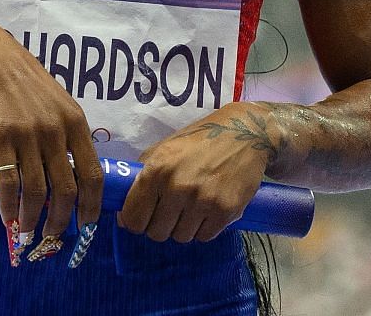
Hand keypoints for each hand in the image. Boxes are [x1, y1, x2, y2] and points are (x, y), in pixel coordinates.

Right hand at [0, 23, 102, 247]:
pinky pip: (8, 183)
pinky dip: (8, 207)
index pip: (92, 174)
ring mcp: (27, 135)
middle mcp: (55, 131)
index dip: (91, 206)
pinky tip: (8, 217)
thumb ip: (68, 135)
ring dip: (33, 220)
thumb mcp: (59, 103)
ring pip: (36, 192)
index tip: (86, 225)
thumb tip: (75, 177)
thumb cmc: (27, 84)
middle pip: (66, 190)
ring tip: (29, 232)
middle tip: (53, 236)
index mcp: (76, 122)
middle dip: (61, 221)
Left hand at [119, 101, 277, 242]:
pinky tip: (209, 209)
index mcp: (157, 169)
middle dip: (161, 225)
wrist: (246, 133)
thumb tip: (124, 213)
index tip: (144, 217)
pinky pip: (204, 237)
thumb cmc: (200, 139)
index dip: (136, 222)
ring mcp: (202, 201)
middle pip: (156, 233)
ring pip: (181, 237)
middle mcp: (177, 187)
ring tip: (193, 207)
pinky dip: (204, 227)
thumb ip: (143, 175)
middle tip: (172, 210)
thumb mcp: (165, 148)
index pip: (133, 219)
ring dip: (184, 227)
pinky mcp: (225, 211)